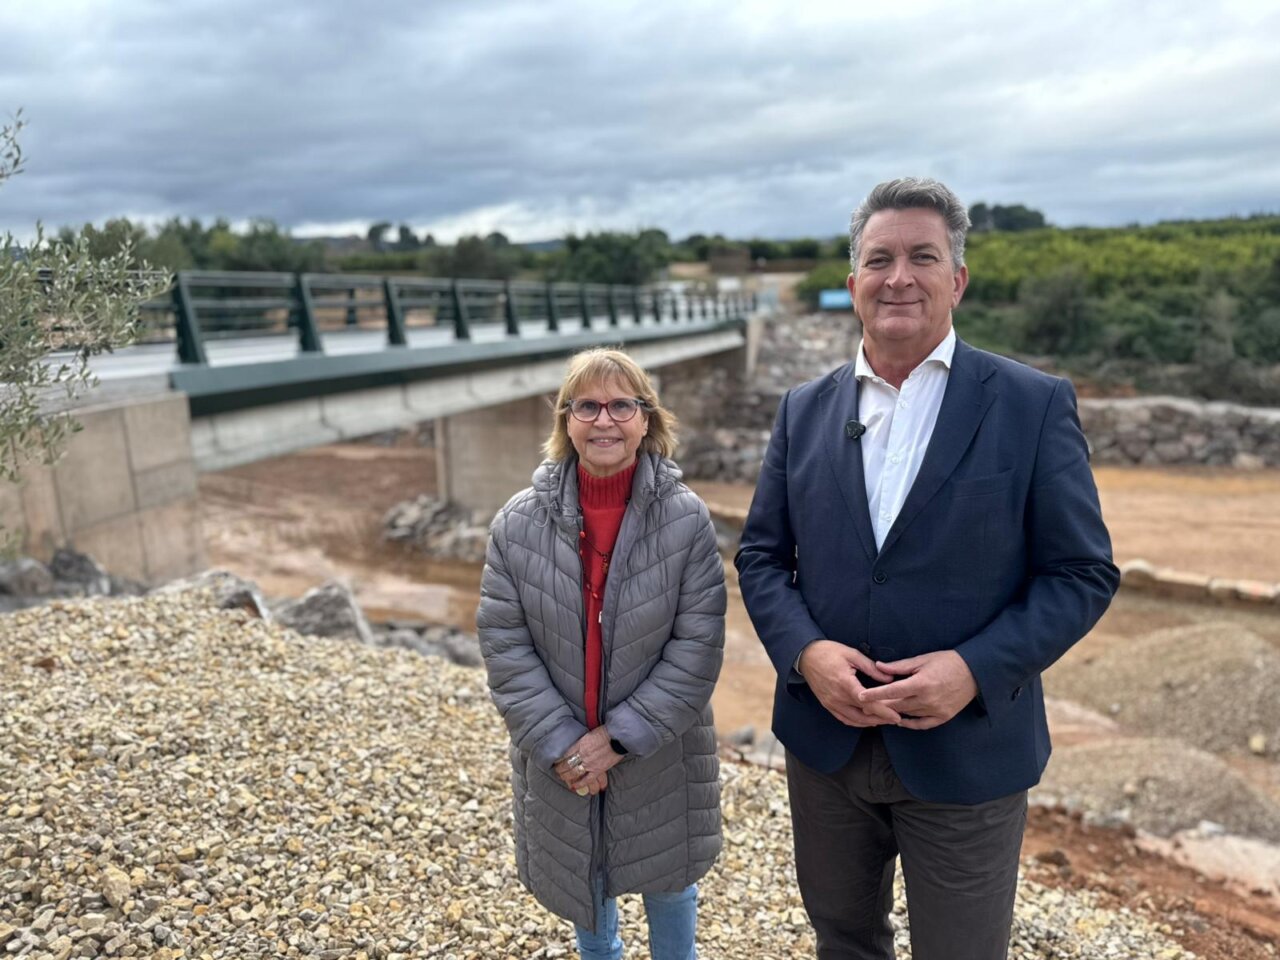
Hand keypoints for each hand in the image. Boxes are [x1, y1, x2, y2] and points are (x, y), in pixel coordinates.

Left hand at [553, 727, 623, 793]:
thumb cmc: (605, 732)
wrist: (618, 736)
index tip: (556, 762)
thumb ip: (580, 742)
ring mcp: (590, 763)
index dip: (559, 760)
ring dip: (566, 777)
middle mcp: (583, 754)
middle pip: (567, 764)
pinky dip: (580, 784)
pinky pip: (587, 779)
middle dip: (560, 770)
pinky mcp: (598, 770)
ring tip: (563, 778)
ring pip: (573, 773)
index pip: (565, 754)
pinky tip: (574, 786)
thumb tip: (573, 748)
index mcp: (580, 744)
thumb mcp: (588, 734)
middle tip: (557, 771)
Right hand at [797, 640, 899, 727]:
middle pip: (863, 715)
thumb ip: (871, 668)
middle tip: (894, 719)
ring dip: (869, 722)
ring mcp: (831, 703)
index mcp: (845, 683)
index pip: (868, 703)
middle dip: (880, 719)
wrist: (805, 656)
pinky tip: (866, 720)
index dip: (884, 712)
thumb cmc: (828, 652)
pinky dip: (857, 722)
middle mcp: (838, 697)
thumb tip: (889, 678)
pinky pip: (844, 719)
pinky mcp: (827, 705)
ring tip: (883, 720)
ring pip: (854, 720)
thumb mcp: (852, 654)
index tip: (896, 717)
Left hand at [857, 650, 977, 730]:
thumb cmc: (947, 661)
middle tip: (865, 706)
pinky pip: (922, 724)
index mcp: (921, 683)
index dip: (874, 694)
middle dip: (880, 706)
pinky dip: (910, 723)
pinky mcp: (943, 717)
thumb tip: (879, 666)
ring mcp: (936, 710)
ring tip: (878, 711)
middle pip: (897, 706)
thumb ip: (899, 666)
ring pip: (907, 715)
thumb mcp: (922, 659)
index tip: (860, 696)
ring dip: (893, 713)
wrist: (975, 672)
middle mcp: (928, 700)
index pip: (892, 691)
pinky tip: (900, 720)